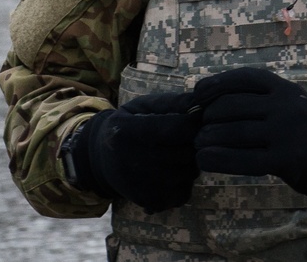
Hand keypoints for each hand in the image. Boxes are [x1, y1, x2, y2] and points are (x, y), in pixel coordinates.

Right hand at [69, 91, 199, 212]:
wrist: (103, 159)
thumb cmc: (129, 125)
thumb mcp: (144, 106)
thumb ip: (173, 103)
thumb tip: (203, 105)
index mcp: (131, 131)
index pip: (182, 127)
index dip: (194, 121)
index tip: (193, 117)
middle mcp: (136, 161)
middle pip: (189, 151)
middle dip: (194, 142)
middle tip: (184, 136)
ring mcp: (144, 185)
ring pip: (190, 172)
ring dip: (190, 162)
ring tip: (174, 153)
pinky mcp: (152, 203)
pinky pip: (185, 191)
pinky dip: (183, 181)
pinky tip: (169, 171)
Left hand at [191, 67, 306, 211]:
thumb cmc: (299, 128)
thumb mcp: (285, 101)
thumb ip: (256, 96)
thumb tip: (206, 97)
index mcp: (283, 87)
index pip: (242, 78)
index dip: (215, 84)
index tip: (196, 95)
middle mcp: (285, 105)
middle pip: (233, 105)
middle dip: (208, 116)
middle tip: (197, 127)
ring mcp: (286, 132)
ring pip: (235, 132)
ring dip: (209, 138)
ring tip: (197, 144)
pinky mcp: (286, 160)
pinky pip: (244, 159)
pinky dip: (219, 159)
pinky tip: (204, 160)